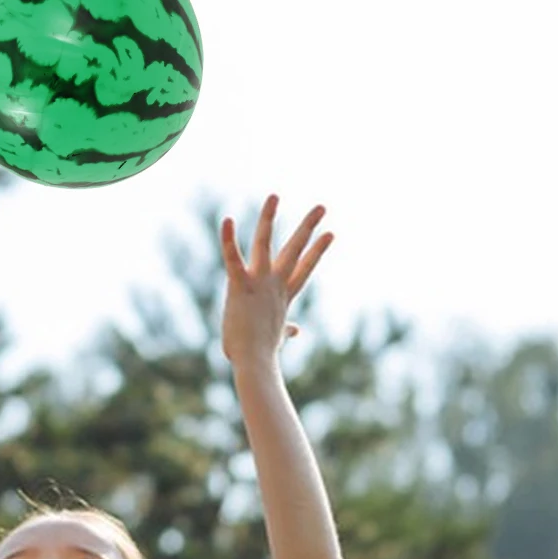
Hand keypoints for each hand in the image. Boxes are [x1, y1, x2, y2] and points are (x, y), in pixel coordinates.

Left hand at [220, 195, 332, 364]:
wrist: (254, 362)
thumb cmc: (260, 354)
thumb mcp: (276, 339)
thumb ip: (286, 330)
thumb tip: (295, 330)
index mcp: (283, 296)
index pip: (305, 268)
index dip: (317, 251)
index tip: (330, 234)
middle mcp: (275, 285)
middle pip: (296, 250)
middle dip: (308, 227)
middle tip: (322, 207)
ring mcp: (259, 283)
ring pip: (265, 243)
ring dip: (269, 218)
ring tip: (274, 196)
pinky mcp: (240, 285)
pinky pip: (233, 258)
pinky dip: (228, 239)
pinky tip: (226, 220)